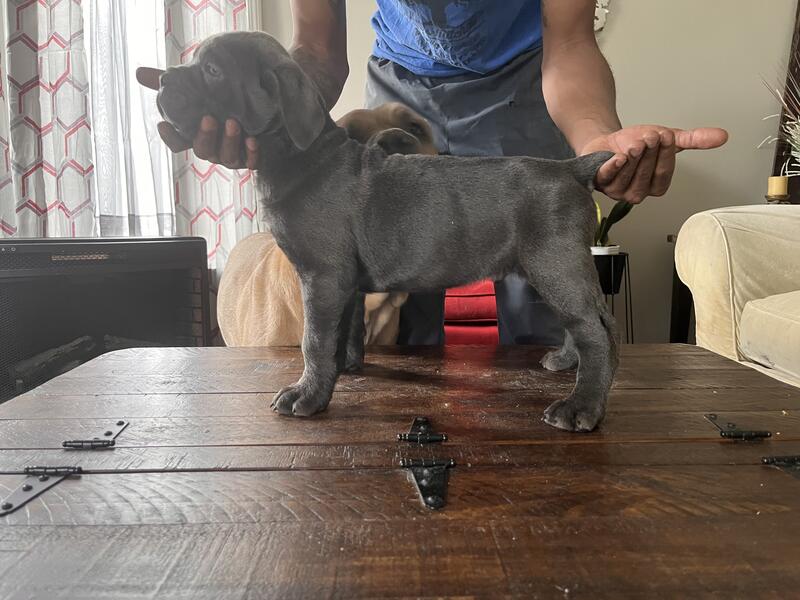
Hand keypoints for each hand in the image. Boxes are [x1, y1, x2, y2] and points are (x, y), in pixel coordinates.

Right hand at [135, 66, 259, 169]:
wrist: (257, 110)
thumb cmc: (220, 103)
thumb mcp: (197, 89)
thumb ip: (172, 83)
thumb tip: (139, 72)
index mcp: (195, 136)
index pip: (177, 144)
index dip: (170, 137)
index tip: (164, 125)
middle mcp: (212, 149)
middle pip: (202, 150)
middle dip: (205, 136)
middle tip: (209, 118)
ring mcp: (232, 156)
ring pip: (227, 157)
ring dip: (229, 141)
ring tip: (233, 123)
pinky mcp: (252, 158)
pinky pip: (251, 162)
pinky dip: (252, 154)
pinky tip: (253, 140)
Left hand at [581, 125, 728, 203]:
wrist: (609, 139)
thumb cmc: (637, 143)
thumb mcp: (668, 140)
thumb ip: (693, 140)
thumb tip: (723, 136)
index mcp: (654, 187)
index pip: (663, 176)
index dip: (666, 156)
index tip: (666, 137)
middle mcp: (636, 193)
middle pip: (645, 176)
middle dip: (650, 155)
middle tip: (652, 137)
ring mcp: (616, 190)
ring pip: (627, 177)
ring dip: (634, 158)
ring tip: (638, 142)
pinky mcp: (599, 182)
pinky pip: (607, 177)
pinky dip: (614, 167)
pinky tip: (619, 157)